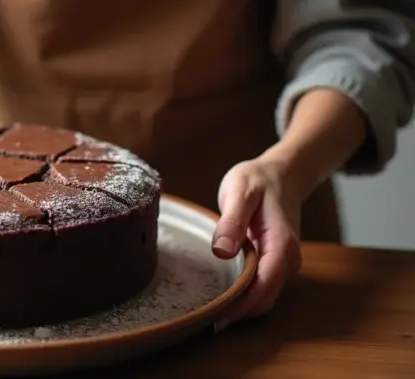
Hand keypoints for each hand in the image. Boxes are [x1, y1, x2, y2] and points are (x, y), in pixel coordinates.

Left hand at [211, 155, 304, 330]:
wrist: (282, 174)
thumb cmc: (259, 180)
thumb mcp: (241, 192)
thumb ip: (232, 221)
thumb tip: (222, 251)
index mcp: (281, 244)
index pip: (265, 284)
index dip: (242, 304)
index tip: (217, 316)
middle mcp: (288, 259)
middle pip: (266, 297)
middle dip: (239, 311)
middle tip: (205, 319)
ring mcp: (284, 263)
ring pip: (265, 296)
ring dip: (242, 307)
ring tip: (209, 311)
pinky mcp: (275, 262)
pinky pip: (263, 287)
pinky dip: (246, 296)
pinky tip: (222, 297)